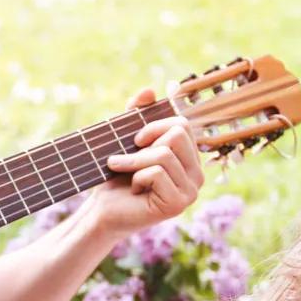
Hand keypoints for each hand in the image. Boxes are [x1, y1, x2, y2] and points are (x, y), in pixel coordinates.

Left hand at [85, 87, 203, 238]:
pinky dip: (136, 177)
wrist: (103, 210)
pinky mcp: (177, 204)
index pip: (182, 125)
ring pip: (163, 154)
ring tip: (125, 174)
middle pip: (176, 135)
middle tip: (127, 161)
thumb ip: (138, 114)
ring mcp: (190, 192)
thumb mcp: (127, 140)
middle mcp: (197, 176)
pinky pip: (156, 172)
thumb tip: (149, 90)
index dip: (154, 126)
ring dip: (134, 162)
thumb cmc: (117, 177)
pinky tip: (135, 191)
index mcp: (190, 160)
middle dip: (143, 145)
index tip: (135, 141)